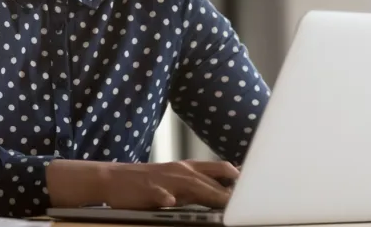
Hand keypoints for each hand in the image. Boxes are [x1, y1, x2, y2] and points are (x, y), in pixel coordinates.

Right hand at [98, 160, 238, 209]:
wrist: (113, 178)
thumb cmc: (148, 181)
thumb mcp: (177, 178)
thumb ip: (200, 183)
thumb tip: (226, 187)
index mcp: (188, 168)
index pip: (220, 168)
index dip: (238, 176)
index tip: (258, 183)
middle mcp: (180, 171)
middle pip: (210, 178)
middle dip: (229, 189)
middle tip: (248, 199)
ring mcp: (164, 180)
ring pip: (190, 185)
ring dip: (207, 192)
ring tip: (223, 202)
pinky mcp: (148, 190)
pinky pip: (159, 193)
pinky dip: (165, 196)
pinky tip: (170, 201)